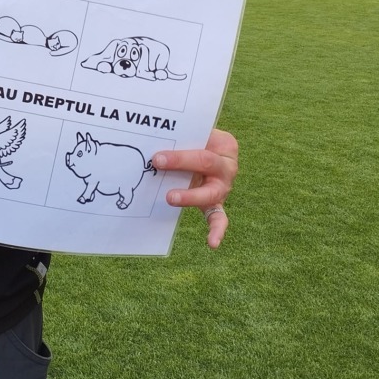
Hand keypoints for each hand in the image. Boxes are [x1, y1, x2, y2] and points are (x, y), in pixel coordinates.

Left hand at [152, 128, 238, 248]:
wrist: (207, 151)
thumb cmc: (196, 142)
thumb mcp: (194, 134)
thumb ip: (181, 136)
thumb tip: (151, 141)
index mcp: (225, 145)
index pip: (203, 146)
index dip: (180, 152)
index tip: (157, 156)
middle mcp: (228, 167)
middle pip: (206, 163)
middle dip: (180, 162)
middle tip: (158, 163)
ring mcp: (223, 188)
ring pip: (210, 193)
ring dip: (189, 196)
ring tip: (170, 197)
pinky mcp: (216, 204)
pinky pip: (219, 218)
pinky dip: (217, 231)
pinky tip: (212, 243)